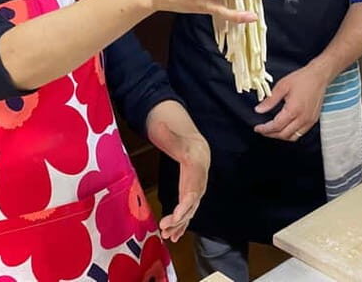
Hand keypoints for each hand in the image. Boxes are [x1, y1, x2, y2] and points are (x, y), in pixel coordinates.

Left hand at [148, 118, 209, 241]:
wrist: (198, 150)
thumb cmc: (185, 143)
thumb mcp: (176, 137)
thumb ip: (168, 133)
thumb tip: (161, 124)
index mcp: (196, 172)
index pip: (192, 193)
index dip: (184, 206)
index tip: (175, 216)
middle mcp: (199, 185)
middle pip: (191, 206)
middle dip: (179, 220)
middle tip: (164, 228)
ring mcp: (197, 193)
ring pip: (189, 213)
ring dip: (179, 226)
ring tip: (167, 236)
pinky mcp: (192, 199)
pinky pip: (188, 214)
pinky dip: (182, 226)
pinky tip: (173, 236)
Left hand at [253, 63, 333, 140]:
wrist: (319, 76)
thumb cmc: (302, 79)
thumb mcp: (282, 86)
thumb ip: (270, 100)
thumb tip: (259, 110)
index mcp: (293, 110)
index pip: (276, 126)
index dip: (265, 129)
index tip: (257, 128)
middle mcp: (303, 118)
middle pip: (284, 134)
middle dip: (271, 134)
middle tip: (262, 130)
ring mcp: (309, 121)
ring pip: (293, 137)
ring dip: (281, 136)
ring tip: (272, 130)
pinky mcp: (313, 120)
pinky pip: (300, 133)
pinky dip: (290, 133)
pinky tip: (285, 127)